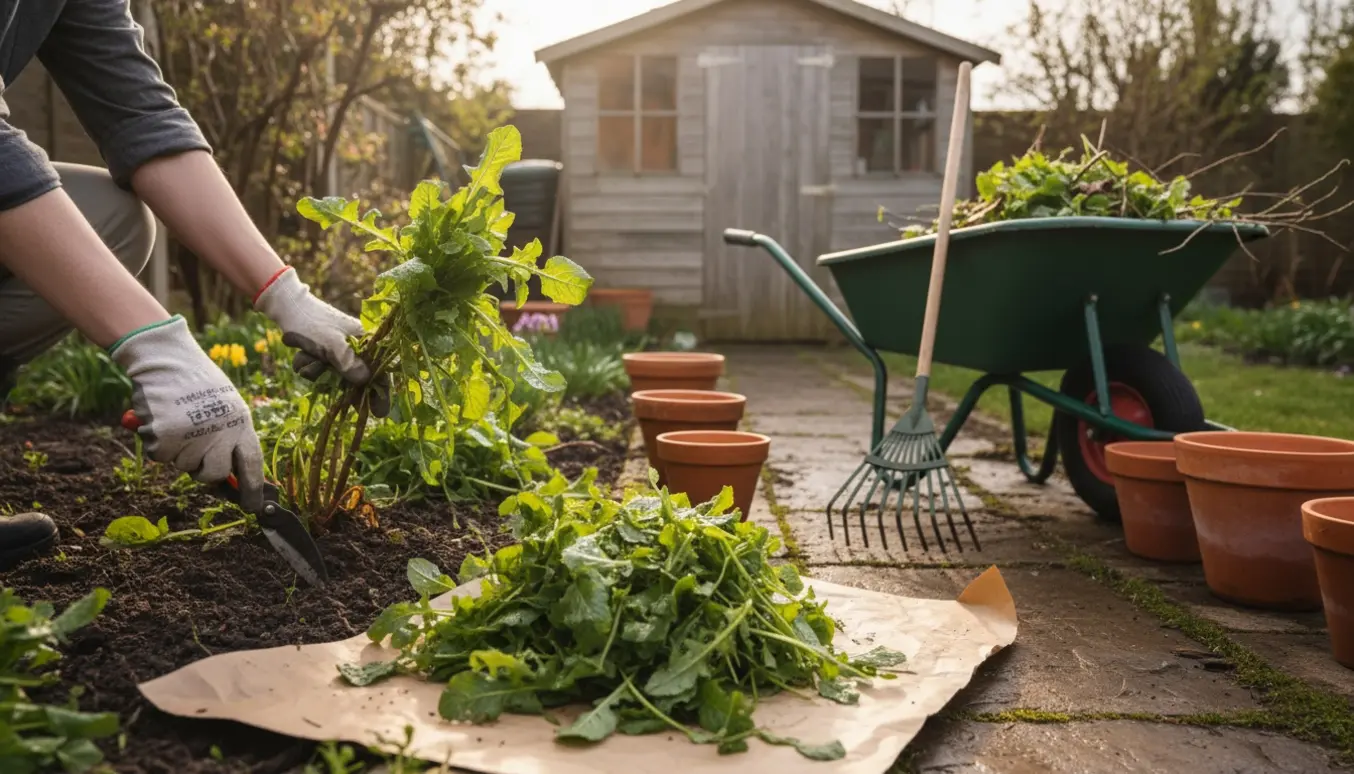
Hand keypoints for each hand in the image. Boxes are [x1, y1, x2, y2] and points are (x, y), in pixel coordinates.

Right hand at [110, 316, 264, 511]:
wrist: (165, 358)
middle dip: (204, 473)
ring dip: (177, 452)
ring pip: (184, 467)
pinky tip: (161, 419)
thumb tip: (231, 476)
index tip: (253, 507)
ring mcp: (194, 435)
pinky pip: (161, 456)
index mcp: (241, 422)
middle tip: (194, 453)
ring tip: (177, 421)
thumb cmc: (195, 382)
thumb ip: (230, 437)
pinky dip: (157, 443)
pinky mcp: (167, 436)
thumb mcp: (225, 406)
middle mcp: (222, 431)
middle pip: (215, 475)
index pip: (252, 464)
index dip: (253, 489)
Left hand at [254, 267, 388, 415]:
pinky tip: (301, 355)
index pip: (381, 370)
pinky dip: (308, 365)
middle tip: (338, 399)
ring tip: (309, 358)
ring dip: (317, 371)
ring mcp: (338, 351)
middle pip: (357, 377)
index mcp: (365, 341)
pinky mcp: (322, 353)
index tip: (378, 413)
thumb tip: (365, 380)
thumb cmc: (314, 322)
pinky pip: (318, 370)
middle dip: (339, 383)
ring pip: (332, 375)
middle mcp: (355, 347)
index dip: (381, 392)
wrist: (287, 306)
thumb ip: (348, 362)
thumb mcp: (332, 344)